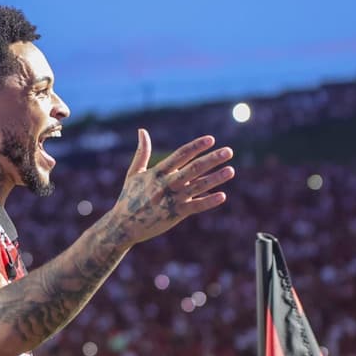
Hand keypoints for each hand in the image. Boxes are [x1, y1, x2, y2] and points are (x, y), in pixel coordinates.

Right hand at [115, 128, 233, 244]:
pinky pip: (195, 207)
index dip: (196, 146)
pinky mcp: (175, 214)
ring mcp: (171, 199)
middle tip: (228, 151)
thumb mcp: (134, 173)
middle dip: (212, 159)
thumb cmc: (128, 198)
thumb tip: (142, 131)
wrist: (123, 225)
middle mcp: (165, 184)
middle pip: (193, 168)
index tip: (211, 139)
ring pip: (197, 187)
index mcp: (157, 172)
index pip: (180, 155)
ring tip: (231, 170)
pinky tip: (222, 196)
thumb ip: (142, 152)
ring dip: (215, 178)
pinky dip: (208, 202)